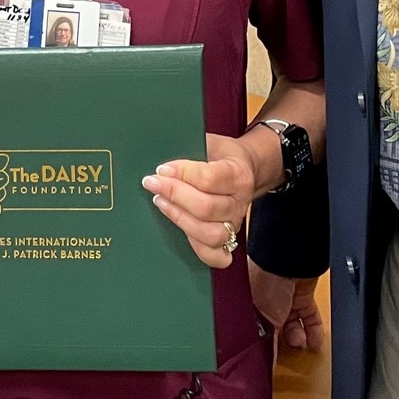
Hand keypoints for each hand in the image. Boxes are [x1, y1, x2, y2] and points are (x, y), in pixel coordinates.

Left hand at [142, 134, 254, 267]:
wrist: (245, 168)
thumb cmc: (221, 155)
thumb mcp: (209, 142)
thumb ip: (189, 148)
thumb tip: (158, 155)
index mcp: (238, 174)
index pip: (209, 178)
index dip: (182, 174)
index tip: (161, 169)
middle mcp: (240, 202)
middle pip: (206, 207)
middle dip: (174, 195)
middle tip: (152, 183)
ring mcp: (235, 224)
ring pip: (210, 234)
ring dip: (180, 219)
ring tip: (160, 202)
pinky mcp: (229, 240)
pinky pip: (216, 256)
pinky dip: (197, 248)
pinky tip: (179, 228)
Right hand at [249, 263, 322, 352]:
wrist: (289, 259)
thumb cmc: (264, 281)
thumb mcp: (261, 318)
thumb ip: (265, 341)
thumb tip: (266, 361)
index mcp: (247, 304)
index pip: (255, 329)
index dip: (262, 344)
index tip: (267, 358)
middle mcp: (265, 300)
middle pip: (274, 327)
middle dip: (282, 341)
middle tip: (286, 353)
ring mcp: (285, 297)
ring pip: (293, 323)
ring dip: (299, 337)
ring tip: (301, 345)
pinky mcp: (303, 294)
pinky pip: (309, 315)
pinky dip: (313, 329)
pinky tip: (314, 341)